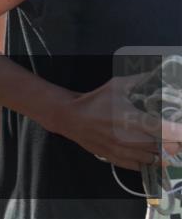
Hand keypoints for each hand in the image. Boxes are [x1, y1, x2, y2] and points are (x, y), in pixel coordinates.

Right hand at [51, 74, 181, 170]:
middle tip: (174, 138)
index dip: (177, 132)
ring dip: (160, 153)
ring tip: (162, 145)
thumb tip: (158, 75)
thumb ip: (139, 82)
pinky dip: (148, 162)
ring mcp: (121, 151)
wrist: (71, 117)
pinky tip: (149, 154)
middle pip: (161, 147)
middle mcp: (127, 138)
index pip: (162, 129)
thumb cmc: (96, 100)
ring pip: (152, 159)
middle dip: (172, 143)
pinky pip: (140, 167)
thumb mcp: (116, 86)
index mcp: (130, 118)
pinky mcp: (115, 159)